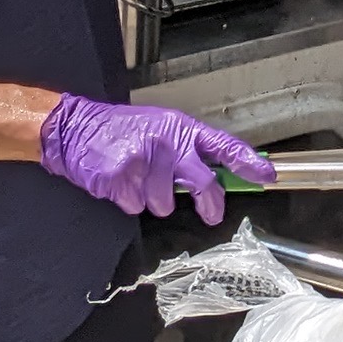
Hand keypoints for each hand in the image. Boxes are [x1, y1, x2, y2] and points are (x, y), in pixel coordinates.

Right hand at [38, 97, 275, 223]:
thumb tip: (220, 175)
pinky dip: (127, 201)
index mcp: (181, 128)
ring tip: (138, 180)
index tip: (266, 176)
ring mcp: (145, 159)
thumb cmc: (122, 130)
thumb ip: (189, 150)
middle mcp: (168, 141)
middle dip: (210, 204)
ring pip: (165, 204)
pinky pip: (136, 207)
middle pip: (205, 184)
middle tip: (210, 213)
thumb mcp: (161, 128)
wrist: (76, 128)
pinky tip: (120, 183)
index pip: (223, 145)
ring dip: (152, 200)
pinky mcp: (123, 177)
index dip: (248, 162)